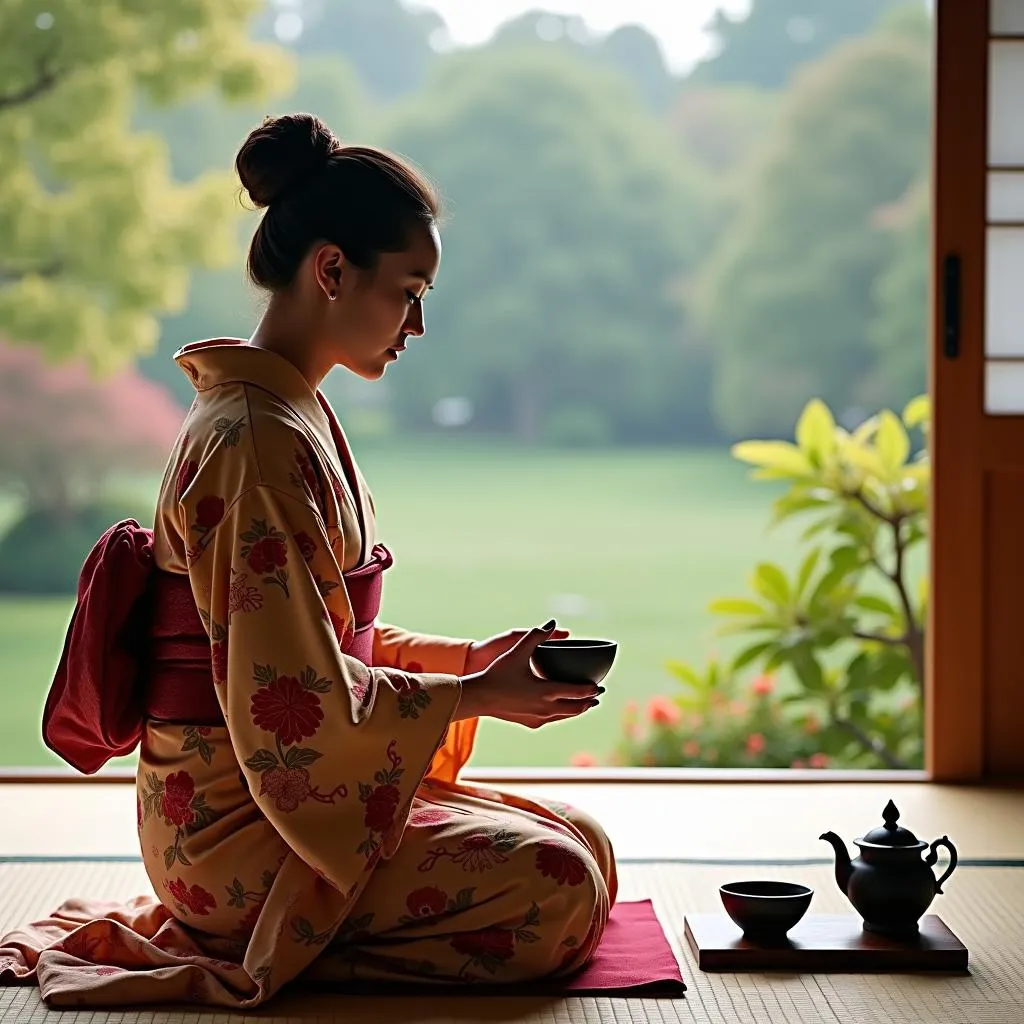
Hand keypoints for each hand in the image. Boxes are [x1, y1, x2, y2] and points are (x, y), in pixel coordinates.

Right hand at [455, 620, 602, 727]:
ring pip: (565, 716)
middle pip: (576, 708)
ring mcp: (538, 718)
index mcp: (547, 691)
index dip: (591, 689)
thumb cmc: (497, 672)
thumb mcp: (517, 650)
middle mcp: (545, 708)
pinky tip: (561, 711)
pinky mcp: (530, 723)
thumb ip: (536, 635)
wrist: (479, 697)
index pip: (578, 692)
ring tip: (585, 704)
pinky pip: (553, 720)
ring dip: (578, 710)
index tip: (600, 684)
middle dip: (589, 701)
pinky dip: (562, 715)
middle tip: (598, 694)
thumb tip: (552, 622)